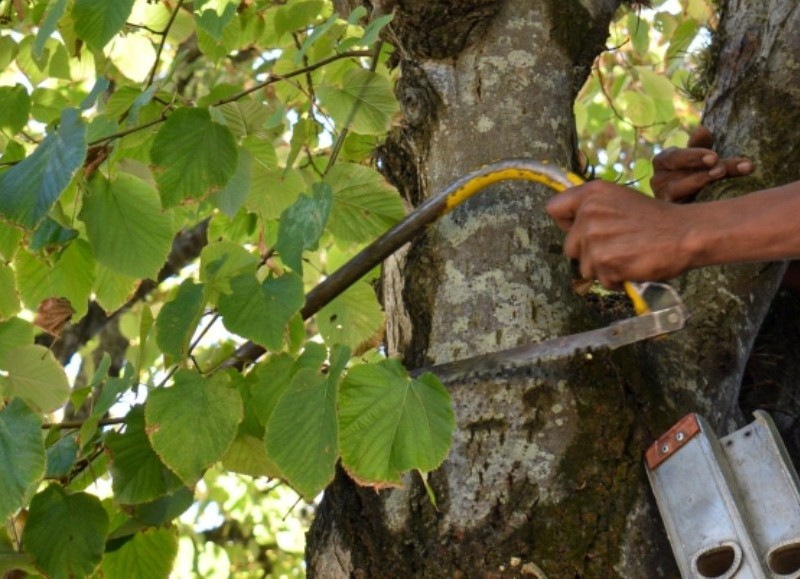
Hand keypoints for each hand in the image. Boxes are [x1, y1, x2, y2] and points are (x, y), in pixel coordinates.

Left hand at [546, 181, 695, 286]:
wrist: (686, 233)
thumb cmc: (656, 220)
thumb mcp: (620, 199)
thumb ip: (594, 209)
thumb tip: (573, 225)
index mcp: (592, 193)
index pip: (555, 208)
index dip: (567, 223)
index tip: (582, 230)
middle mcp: (589, 212)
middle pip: (569, 246)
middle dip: (589, 252)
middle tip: (617, 246)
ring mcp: (595, 237)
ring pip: (584, 266)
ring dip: (603, 267)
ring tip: (628, 254)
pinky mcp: (604, 260)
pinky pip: (601, 279)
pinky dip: (616, 278)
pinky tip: (633, 264)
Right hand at [651, 126, 753, 201]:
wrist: (690, 207)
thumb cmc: (697, 175)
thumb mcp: (700, 159)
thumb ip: (701, 145)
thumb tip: (702, 130)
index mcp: (664, 161)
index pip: (675, 156)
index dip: (694, 155)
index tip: (715, 157)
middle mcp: (657, 179)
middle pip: (679, 172)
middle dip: (702, 169)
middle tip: (721, 168)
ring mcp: (661, 197)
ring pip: (676, 190)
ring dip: (698, 183)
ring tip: (718, 177)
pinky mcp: (667, 213)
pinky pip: (677, 209)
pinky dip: (693, 203)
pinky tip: (710, 201)